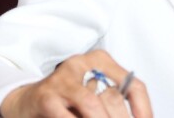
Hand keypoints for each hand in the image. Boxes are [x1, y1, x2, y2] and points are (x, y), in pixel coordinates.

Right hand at [0, 50, 151, 117]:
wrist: (28, 102)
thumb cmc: (69, 100)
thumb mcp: (94, 95)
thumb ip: (112, 104)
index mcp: (100, 61)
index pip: (133, 85)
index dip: (144, 111)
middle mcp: (82, 64)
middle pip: (114, 100)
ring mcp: (63, 78)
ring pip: (93, 107)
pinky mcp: (47, 96)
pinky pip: (69, 117)